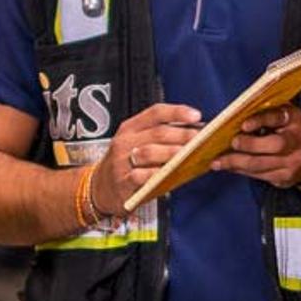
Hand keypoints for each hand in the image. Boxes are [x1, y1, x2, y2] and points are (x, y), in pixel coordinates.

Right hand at [87, 103, 208, 216]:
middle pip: (157, 132)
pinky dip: (158, 174)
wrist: (100, 188)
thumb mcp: (136, 144)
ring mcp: (122, 161)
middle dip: (182, 135)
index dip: (177, 112)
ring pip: (149, 152)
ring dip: (172, 153)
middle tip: (200, 139)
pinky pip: (142, 175)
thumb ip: (160, 138)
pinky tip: (171, 173)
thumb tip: (194, 134)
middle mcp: (124, 141)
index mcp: (130, 128)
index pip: (155, 113)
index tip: (196, 115)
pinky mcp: (122, 182)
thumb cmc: (125, 165)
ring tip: (189, 155)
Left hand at [214, 105, 300, 187]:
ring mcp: (292, 161)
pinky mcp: (285, 177)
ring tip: (218, 161)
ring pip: (262, 164)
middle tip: (232, 143)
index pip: (277, 118)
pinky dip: (241, 171)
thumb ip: (261, 114)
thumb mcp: (279, 115)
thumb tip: (230, 117)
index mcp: (293, 119)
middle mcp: (297, 140)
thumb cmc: (285, 129)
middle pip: (275, 145)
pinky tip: (229, 167)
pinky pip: (259, 175)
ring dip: (237, 163)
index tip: (244, 125)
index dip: (260, 120)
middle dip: (250, 145)